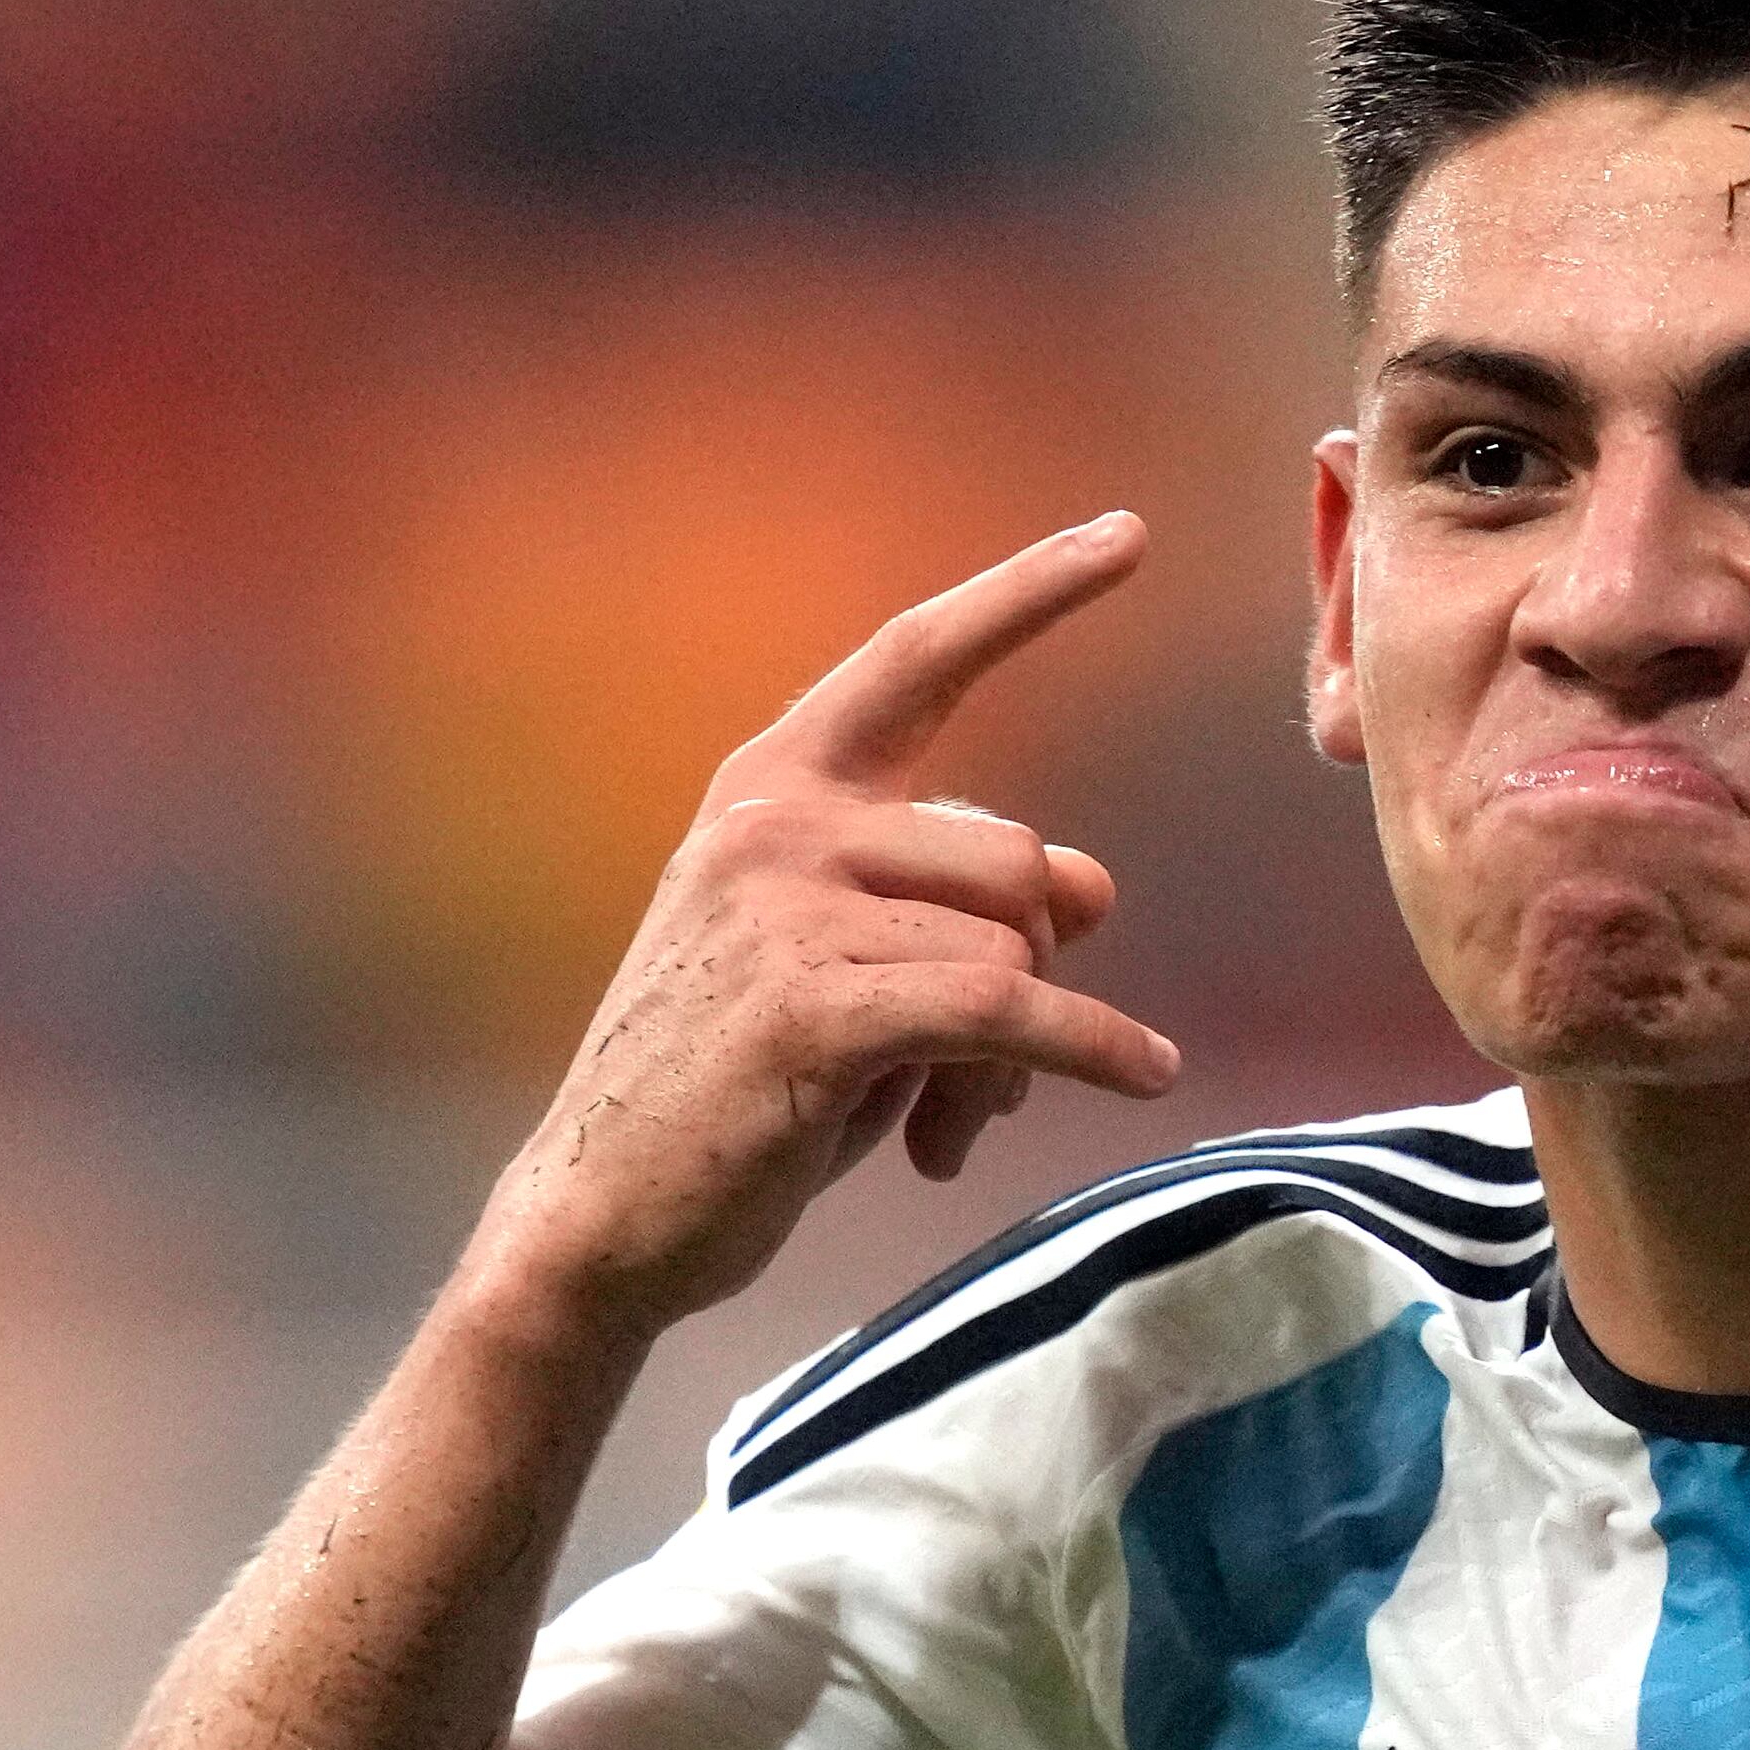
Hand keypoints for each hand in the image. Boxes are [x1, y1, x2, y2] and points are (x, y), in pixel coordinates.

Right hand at [462, 516, 1186, 1348]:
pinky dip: (1088, 1047)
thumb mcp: (861, 971)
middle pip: (1016, 858)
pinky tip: (1143, 1072)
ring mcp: (787, 907)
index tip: (1128, 535)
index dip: (1029, 593)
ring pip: (1014, 946)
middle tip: (985, 1079)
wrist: (606, 1213)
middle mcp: (778, 823)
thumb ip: (961, 908)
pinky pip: (1008, 1009)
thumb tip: (1096, 885)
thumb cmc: (739, 1088)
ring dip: (1024, 1050)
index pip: (918, 658)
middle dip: (1035, 970)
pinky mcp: (814, 1005)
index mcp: (777, 789)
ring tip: (955, 1122)